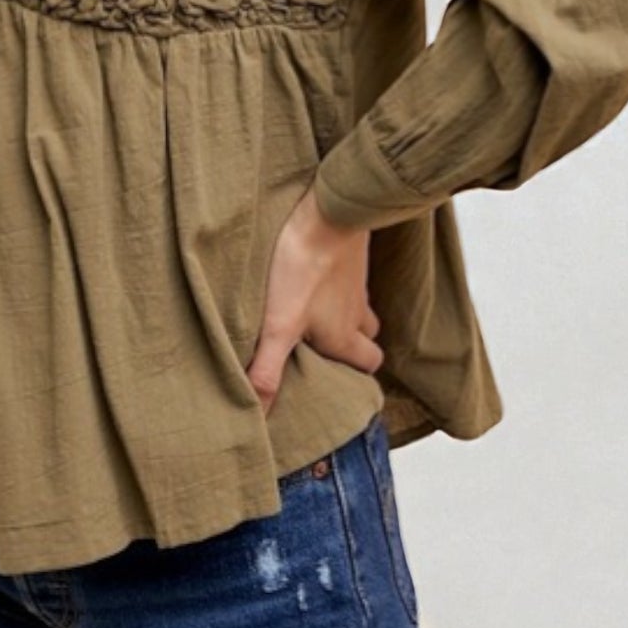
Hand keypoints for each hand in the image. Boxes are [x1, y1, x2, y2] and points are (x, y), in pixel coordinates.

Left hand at [245, 181, 382, 415]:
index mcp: (345, 336)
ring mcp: (356, 279)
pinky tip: (311, 272)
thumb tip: (258, 418)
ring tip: (313, 311)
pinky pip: (349, 272)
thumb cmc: (302, 269)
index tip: (335, 377)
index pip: (369, 365)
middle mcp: (357, 311)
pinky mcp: (349, 250)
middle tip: (322, 344)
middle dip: (352, 343)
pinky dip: (335, 278)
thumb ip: (267, 370)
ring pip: (358, 303)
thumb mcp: (278, 326)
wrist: (327, 209)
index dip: (357, 372)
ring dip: (343, 310)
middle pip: (368, 335)